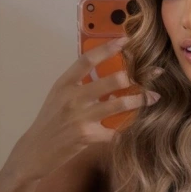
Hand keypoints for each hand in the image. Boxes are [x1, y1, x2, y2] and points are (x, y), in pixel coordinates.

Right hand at [11, 37, 160, 179]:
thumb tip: (104, 74)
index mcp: (65, 83)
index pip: (88, 59)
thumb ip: (78, 84)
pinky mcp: (87, 136)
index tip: (126, 40)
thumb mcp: (58, 97)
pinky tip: (140, 128)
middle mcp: (73, 96)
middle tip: (156, 73)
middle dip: (137, 76)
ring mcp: (80, 116)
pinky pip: (115, 131)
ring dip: (140, 100)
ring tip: (154, 98)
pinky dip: (128, 130)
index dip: (109, 48)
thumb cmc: (50, 123)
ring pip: (119, 104)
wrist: (35, 151)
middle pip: (112, 80)